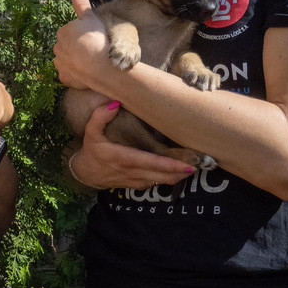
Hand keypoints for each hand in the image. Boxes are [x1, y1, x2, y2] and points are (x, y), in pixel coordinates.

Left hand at [54, 0, 110, 90]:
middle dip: (77, 48)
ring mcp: (60, 64)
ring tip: (91, 62)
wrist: (102, 65)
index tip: (92, 39)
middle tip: (92, 50)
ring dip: (76, 61)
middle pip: (67, 47)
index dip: (83, 36)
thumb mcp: (91, 17)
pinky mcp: (64, 78)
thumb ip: (81, 4)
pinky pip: (69, 75)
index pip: (71, 32)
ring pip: (67, 61)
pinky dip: (76, 75)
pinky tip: (87, 73)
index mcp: (62, 32)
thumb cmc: (97, 39)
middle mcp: (57, 48)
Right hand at [70, 103, 194, 189]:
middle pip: (163, 174)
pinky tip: (181, 172)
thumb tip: (115, 103)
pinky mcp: (137, 184)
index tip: (188, 164)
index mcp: (123, 158)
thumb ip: (100, 117)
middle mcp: (132, 171)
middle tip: (202, 164)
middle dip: (183, 171)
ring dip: (179, 176)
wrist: (85, 173)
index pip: (152, 163)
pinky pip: (157, 183)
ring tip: (195, 167)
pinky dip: (170, 178)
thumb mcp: (90, 132)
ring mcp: (136, 180)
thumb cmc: (92, 150)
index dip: (171, 165)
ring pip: (162, 181)